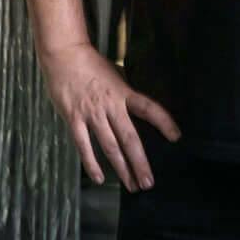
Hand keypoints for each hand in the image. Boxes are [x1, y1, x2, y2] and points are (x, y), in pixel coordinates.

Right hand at [39, 39, 178, 190]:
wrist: (63, 54)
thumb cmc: (90, 63)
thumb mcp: (115, 74)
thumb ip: (123, 93)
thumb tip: (134, 107)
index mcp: (123, 93)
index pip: (149, 108)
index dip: (164, 122)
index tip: (176, 137)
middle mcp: (110, 106)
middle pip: (129, 138)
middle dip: (140, 163)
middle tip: (148, 182)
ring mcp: (91, 114)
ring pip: (110, 146)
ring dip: (121, 168)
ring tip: (131, 185)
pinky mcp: (74, 119)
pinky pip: (83, 145)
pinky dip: (91, 163)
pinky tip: (99, 178)